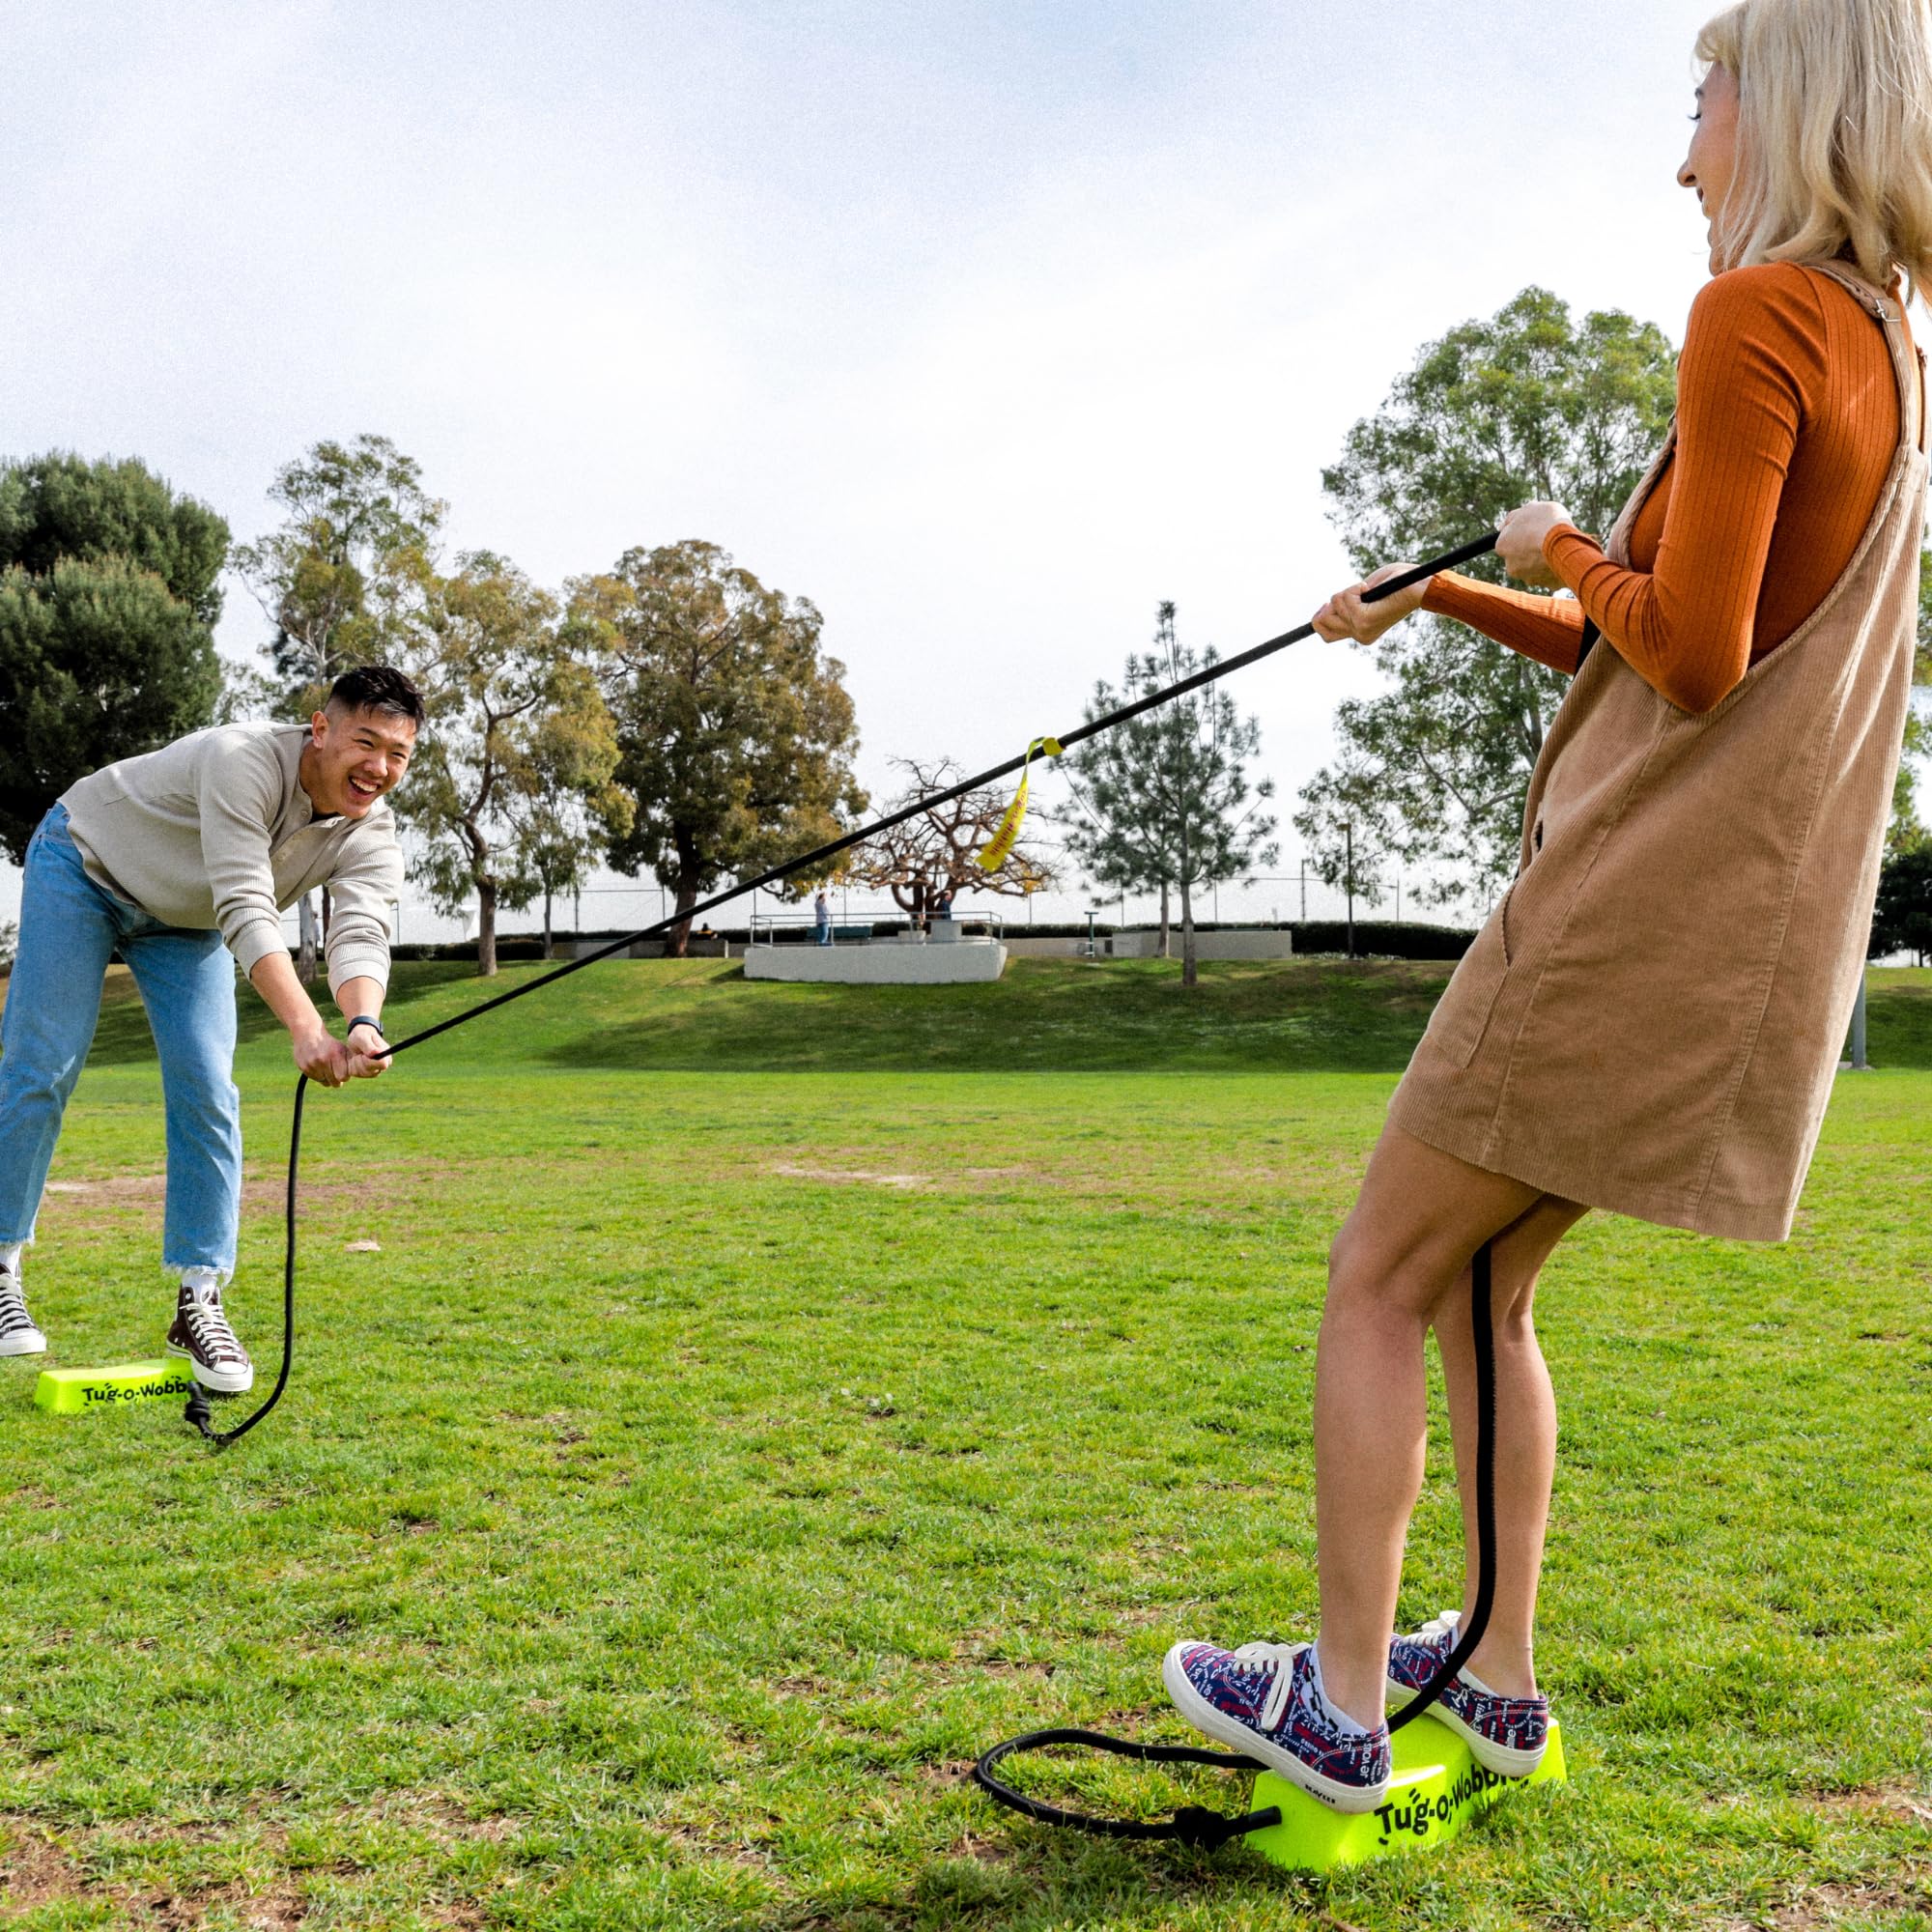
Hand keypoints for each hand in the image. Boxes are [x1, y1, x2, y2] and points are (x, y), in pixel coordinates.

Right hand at [291, 1025, 350, 1087]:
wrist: (308, 1034)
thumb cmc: (329, 1044)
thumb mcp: (342, 1048)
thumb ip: (350, 1061)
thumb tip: (356, 1074)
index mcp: (335, 1054)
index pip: (344, 1077)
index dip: (344, 1076)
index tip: (343, 1072)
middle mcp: (323, 1060)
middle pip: (334, 1082)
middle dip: (336, 1079)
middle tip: (335, 1072)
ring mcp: (312, 1064)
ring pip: (325, 1082)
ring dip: (327, 1078)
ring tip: (326, 1067)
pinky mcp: (304, 1067)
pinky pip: (315, 1079)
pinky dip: (318, 1076)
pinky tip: (318, 1066)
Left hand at [345, 1020, 392, 1079]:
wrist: (358, 1037)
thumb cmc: (361, 1035)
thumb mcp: (362, 1038)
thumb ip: (369, 1046)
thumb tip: (377, 1053)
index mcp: (386, 1056)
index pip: (382, 1065)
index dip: (370, 1061)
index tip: (363, 1054)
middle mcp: (383, 1064)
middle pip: (372, 1071)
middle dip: (361, 1062)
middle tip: (359, 1053)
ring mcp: (375, 1070)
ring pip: (364, 1073)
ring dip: (356, 1064)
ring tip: (357, 1054)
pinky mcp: (367, 1073)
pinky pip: (357, 1074)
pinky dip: (353, 1066)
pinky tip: (355, 1058)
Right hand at [1312, 562, 1429, 646]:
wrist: (1419, 587)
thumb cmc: (1398, 585)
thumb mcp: (1365, 596)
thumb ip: (1346, 603)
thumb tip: (1324, 608)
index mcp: (1361, 632)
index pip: (1326, 635)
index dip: (1321, 617)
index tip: (1327, 605)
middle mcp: (1360, 635)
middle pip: (1323, 620)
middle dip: (1335, 602)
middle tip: (1357, 594)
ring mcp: (1360, 629)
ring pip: (1335, 604)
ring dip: (1349, 591)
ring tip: (1369, 590)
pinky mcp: (1364, 620)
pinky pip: (1345, 598)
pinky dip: (1355, 588)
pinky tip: (1370, 588)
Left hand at [1496, 502, 1573, 587]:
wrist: (1566, 543)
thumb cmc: (1547, 522)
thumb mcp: (1529, 509)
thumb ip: (1513, 518)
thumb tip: (1502, 527)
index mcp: (1502, 546)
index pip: (1507, 542)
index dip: (1522, 534)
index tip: (1534, 529)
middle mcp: (1511, 566)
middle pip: (1520, 557)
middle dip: (1531, 550)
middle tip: (1547, 538)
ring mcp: (1529, 578)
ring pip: (1536, 568)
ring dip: (1544, 560)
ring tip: (1558, 547)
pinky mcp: (1547, 586)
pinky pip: (1553, 576)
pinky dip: (1557, 568)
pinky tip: (1566, 557)